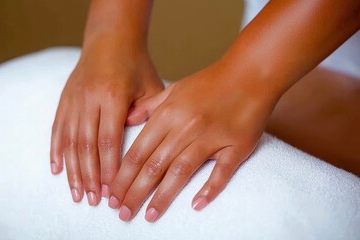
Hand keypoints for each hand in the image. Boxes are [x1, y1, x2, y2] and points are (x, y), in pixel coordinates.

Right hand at [50, 44, 162, 205]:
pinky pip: (57, 129)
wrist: (110, 39)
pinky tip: (57, 170)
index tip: (112, 190)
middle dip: (91, 176)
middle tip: (95, 200)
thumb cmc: (136, 64)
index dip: (109, 168)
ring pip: (69, 141)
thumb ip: (147, 114)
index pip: (108, 141)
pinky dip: (56, 151)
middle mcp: (88, 100)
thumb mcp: (150, 85)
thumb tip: (139, 147)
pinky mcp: (64, 100)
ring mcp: (73, 100)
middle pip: (86, 146)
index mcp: (112, 97)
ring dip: (73, 170)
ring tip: (78, 193)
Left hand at [108, 63, 277, 221]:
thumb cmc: (210, 83)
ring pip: (180, 171)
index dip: (122, 176)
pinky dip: (210, 188)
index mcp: (168, 114)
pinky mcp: (236, 146)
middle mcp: (185, 127)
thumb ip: (148, 107)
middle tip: (122, 213)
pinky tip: (197, 205)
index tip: (112, 195)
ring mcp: (211, 137)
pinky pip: (222, 170)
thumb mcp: (174, 89)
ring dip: (162, 197)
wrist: (250, 73)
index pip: (138, 152)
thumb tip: (126, 121)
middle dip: (134, 192)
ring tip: (149, 216)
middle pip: (154, 166)